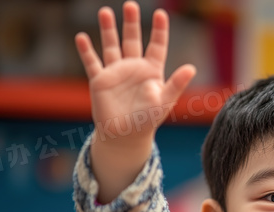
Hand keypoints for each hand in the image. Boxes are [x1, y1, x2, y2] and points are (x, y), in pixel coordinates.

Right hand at [75, 1, 195, 142]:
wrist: (126, 136)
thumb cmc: (148, 119)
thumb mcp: (165, 101)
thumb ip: (177, 84)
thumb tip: (192, 68)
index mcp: (152, 70)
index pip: (157, 45)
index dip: (159, 30)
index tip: (161, 13)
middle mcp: (133, 67)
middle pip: (132, 39)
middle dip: (131, 22)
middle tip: (130, 5)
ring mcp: (116, 72)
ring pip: (112, 46)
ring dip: (108, 30)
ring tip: (106, 12)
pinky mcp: (100, 81)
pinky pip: (92, 63)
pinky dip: (87, 51)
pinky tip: (81, 37)